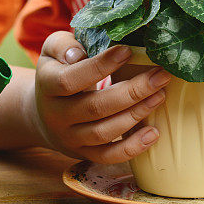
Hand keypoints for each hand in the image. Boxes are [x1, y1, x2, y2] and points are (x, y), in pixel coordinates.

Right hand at [29, 31, 169, 162]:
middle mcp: (56, 115)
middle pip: (95, 107)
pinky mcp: (85, 154)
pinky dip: (132, 148)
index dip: (100, 66)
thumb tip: (78, 54)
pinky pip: (108, 156)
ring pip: (104, 132)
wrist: (42, 113)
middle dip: (132, 91)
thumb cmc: (58, 71)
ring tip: (160, 95)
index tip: (128, 51)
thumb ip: (63, 46)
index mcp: (47, 86)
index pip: (71, 80)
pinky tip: (154, 133)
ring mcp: (70, 138)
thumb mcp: (52, 52)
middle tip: (160, 75)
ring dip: (136, 115)